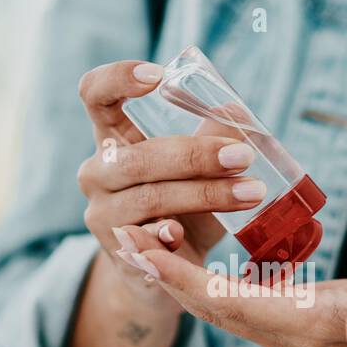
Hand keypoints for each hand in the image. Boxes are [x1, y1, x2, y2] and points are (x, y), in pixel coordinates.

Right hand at [75, 59, 268, 308]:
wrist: (162, 271)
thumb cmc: (183, 207)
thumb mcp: (200, 171)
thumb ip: (212, 140)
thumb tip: (235, 109)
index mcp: (112, 138)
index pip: (95, 95)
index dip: (118, 79)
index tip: (158, 75)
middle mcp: (97, 172)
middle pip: (136, 157)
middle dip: (193, 155)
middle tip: (242, 156)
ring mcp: (103, 215)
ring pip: (148, 198)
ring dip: (203, 195)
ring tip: (250, 193)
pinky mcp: (118, 253)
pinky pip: (143, 242)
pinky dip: (166, 236)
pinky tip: (183, 235)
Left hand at [126, 242, 346, 346]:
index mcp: (312, 327)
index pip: (231, 303)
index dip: (185, 277)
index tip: (145, 247)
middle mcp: (287, 337)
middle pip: (210, 307)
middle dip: (164, 274)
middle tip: (121, 234)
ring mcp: (284, 332)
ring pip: (214, 305)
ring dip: (174, 274)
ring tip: (136, 237)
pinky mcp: (285, 319)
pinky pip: (229, 299)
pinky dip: (198, 274)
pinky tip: (178, 246)